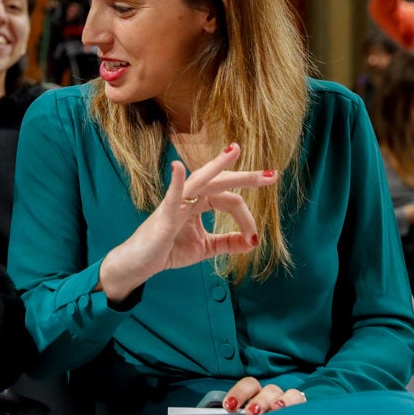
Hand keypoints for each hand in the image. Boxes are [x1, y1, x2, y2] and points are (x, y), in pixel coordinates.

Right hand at [97, 143, 277, 299]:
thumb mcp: (205, 248)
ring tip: (235, 150)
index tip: (254, 239)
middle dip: (247, 178)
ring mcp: (176, 204)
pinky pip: (172, 196)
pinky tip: (178, 167)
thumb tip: (253, 242)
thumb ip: (227, 243)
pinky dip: (176, 181)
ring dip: (219, 166)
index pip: (231, 201)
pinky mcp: (164, 216)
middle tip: (273, 174)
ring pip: (201, 181)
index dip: (247, 219)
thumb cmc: (168, 251)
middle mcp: (189, 198)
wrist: (140, 264)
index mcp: (199, 203)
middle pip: (221, 182)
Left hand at [222, 376, 306, 414]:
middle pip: (266, 390)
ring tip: (275, 410)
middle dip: (258, 400)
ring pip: (288, 393)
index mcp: (256, 395)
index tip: (229, 406)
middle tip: (251, 413)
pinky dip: (295, 406)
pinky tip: (292, 413)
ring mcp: (290, 402)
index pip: (248, 386)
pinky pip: (302, 403)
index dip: (238, 393)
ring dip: (280, 401)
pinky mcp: (304, 411)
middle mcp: (273, 396)